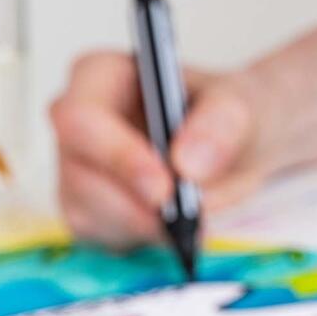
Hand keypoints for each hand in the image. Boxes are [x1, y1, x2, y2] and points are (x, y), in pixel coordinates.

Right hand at [50, 51, 269, 248]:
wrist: (236, 150)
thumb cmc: (225, 115)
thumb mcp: (239, 106)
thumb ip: (220, 124)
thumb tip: (187, 162)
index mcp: (100, 76)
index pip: (82, 117)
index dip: (117, 155)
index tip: (164, 187)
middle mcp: (78, 123)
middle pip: (78, 172)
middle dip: (132, 204)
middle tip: (183, 219)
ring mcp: (77, 170)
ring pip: (87, 211)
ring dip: (141, 225)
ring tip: (189, 218)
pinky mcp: (88, 211)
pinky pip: (100, 236)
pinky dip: (141, 239)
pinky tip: (173, 227)